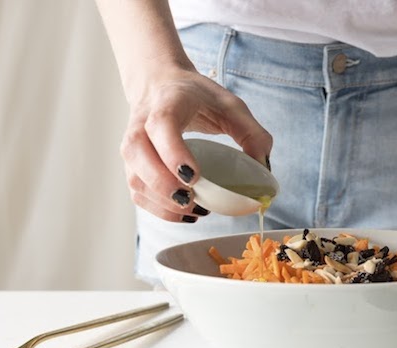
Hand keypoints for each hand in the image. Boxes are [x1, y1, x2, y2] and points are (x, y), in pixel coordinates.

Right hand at [120, 65, 271, 221]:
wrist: (160, 84)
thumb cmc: (198, 97)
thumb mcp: (231, 106)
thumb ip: (252, 133)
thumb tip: (263, 168)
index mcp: (167, 104)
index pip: (161, 126)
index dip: (174, 153)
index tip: (194, 177)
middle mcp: (141, 124)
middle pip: (137, 154)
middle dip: (163, 184)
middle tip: (192, 200)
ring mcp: (132, 146)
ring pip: (135, 178)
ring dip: (162, 202)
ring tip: (195, 210)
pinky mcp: (133, 165)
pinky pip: (137, 192)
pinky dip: (158, 209)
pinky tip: (185, 213)